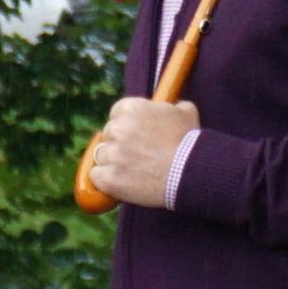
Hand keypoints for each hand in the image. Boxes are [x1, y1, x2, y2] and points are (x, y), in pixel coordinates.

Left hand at [82, 95, 202, 208]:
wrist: (190, 173)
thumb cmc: (189, 142)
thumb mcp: (185, 112)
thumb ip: (170, 106)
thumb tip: (169, 106)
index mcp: (130, 108)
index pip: (116, 114)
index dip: (126, 125)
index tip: (136, 135)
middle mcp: (116, 128)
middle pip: (108, 135)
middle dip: (120, 143)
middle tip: (138, 154)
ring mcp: (111, 154)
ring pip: (101, 156)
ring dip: (113, 162)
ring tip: (134, 170)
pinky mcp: (108, 178)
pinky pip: (96, 176)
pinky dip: (106, 180)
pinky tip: (122, 182)